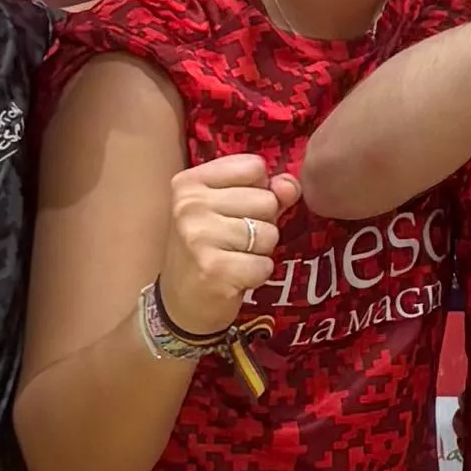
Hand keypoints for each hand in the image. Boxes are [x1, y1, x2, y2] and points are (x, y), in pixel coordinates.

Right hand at [157, 150, 294, 338]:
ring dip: (260, 251)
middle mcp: (189, 205)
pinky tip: (234, 277)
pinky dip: (257, 274)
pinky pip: (264, 264)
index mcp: (190, 182)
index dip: (258, 190)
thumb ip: (266, 190)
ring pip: (269, 234)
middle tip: (233, 241)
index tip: (236, 210)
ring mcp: (198, 237)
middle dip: (262, 224)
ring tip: (233, 257)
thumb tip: (291, 185)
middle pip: (266, 200)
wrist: (180, 303)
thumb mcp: (231, 210)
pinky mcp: (213, 269)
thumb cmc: (209, 248)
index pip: (253, 167)